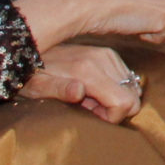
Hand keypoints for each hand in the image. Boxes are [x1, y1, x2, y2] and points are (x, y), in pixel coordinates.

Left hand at [23, 43, 143, 123]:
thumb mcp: (38, 87)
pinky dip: (114, 89)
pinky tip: (93, 89)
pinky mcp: (109, 53)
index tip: (93, 116)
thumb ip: (59, 90)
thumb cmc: (32, 75)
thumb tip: (79, 91)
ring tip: (89, 98)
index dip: (113, 117)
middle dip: (114, 109)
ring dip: (113, 99)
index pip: (124, 101)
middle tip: (90, 107)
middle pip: (133, 96)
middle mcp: (103, 59)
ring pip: (131, 88)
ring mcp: (108, 55)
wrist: (30, 48)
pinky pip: (126, 78)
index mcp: (88, 70)